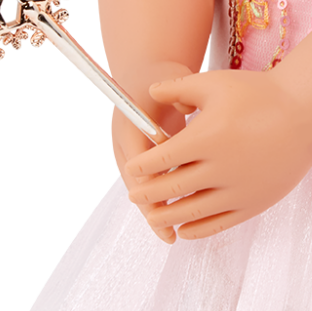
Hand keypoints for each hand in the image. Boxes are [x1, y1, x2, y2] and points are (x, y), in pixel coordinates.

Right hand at [110, 61, 191, 240]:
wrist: (142, 74)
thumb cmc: (159, 76)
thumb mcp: (170, 77)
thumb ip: (177, 94)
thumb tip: (186, 109)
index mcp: (128, 124)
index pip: (138, 161)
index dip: (152, 184)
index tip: (170, 202)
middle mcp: (125, 144)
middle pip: (136, 184)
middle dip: (153, 207)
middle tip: (168, 231)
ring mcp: (130, 155)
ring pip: (142, 190)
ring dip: (156, 212)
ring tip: (171, 237)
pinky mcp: (141, 161)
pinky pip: (150, 187)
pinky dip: (162, 204)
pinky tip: (178, 222)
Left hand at [118, 69, 311, 242]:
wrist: (307, 114)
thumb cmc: (260, 94)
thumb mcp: (216, 83)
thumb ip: (179, 88)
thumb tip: (149, 91)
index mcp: (207, 137)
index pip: (161, 159)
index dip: (142, 167)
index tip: (133, 170)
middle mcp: (221, 167)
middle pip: (173, 189)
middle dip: (149, 194)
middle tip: (135, 196)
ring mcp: (239, 189)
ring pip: (192, 212)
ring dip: (168, 217)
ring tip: (153, 217)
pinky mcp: (254, 203)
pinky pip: (219, 223)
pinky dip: (197, 229)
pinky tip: (184, 230)